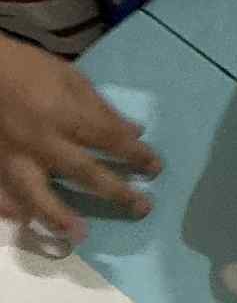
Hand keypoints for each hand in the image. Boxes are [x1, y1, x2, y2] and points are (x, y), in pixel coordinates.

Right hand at [0, 34, 158, 239]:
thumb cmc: (26, 67)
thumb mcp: (69, 77)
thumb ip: (100, 108)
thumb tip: (134, 133)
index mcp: (63, 114)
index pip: (108, 139)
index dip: (135, 154)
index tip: (155, 168)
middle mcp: (40, 141)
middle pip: (83, 172)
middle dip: (116, 191)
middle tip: (142, 208)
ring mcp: (10, 156)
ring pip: (36, 193)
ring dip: (59, 216)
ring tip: (79, 235)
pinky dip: (10, 209)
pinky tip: (25, 221)